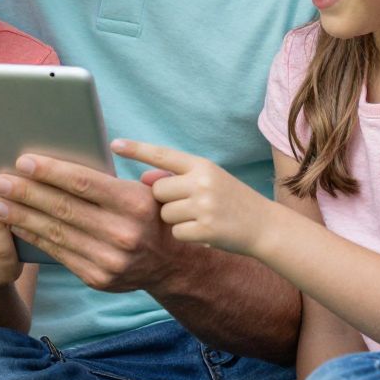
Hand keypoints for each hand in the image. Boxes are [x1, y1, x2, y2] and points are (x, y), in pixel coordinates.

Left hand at [0, 152, 180, 292]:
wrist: (170, 263)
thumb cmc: (149, 214)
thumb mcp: (144, 190)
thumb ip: (109, 179)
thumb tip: (61, 164)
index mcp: (134, 203)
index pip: (84, 183)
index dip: (51, 172)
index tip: (23, 161)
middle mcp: (122, 233)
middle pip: (64, 208)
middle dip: (27, 193)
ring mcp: (109, 259)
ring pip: (56, 233)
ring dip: (22, 217)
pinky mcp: (97, 278)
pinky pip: (58, 254)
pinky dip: (34, 238)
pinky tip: (16, 225)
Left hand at [119, 138, 279, 257]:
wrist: (264, 225)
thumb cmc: (230, 201)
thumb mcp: (207, 180)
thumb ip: (175, 176)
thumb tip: (143, 179)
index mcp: (201, 165)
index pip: (162, 154)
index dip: (136, 149)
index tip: (114, 145)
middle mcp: (203, 181)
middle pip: (158, 190)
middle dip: (166, 200)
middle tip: (189, 205)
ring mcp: (205, 205)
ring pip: (165, 213)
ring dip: (176, 219)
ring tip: (199, 218)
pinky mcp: (207, 229)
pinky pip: (176, 232)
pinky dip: (186, 235)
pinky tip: (204, 232)